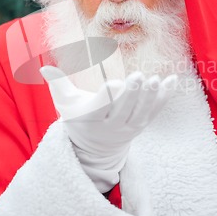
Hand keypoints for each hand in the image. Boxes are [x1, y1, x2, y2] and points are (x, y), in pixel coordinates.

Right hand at [40, 66, 176, 191]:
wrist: (93, 148)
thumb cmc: (78, 118)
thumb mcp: (65, 103)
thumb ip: (57, 83)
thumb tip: (44, 67)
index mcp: (91, 118)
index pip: (101, 107)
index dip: (108, 96)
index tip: (115, 84)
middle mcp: (111, 126)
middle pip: (123, 110)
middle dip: (132, 94)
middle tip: (140, 76)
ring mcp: (128, 128)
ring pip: (141, 113)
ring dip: (151, 97)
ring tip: (156, 79)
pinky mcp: (140, 127)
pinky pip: (154, 112)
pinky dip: (164, 98)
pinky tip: (173, 81)